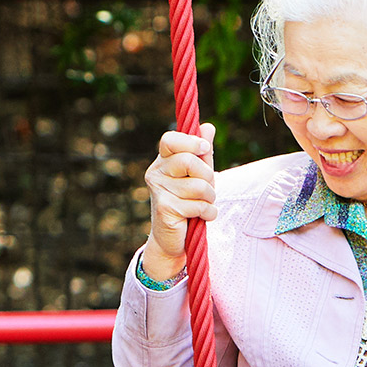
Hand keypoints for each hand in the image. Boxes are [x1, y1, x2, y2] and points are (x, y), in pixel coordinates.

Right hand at [141, 125, 218, 282]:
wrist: (172, 240)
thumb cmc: (187, 203)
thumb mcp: (198, 175)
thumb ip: (203, 154)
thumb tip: (209, 126)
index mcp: (163, 161)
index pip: (170, 140)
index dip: (191, 141)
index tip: (205, 148)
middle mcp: (156, 173)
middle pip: (189, 161)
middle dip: (208, 176)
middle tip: (208, 188)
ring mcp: (159, 191)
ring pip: (198, 186)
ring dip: (210, 198)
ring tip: (204, 205)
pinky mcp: (165, 209)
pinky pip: (199, 205)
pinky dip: (209, 213)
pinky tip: (203, 217)